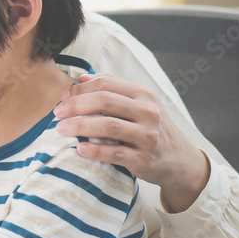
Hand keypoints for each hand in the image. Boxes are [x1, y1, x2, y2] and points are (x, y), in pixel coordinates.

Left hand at [54, 73, 209, 212]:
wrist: (181, 160)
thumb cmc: (152, 128)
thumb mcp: (140, 104)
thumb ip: (113, 89)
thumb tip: (83, 77)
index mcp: (143, 94)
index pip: (106, 84)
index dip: (80, 89)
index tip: (62, 97)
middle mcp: (148, 112)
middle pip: (105, 101)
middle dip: (76, 105)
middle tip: (57, 112)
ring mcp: (147, 136)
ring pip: (109, 126)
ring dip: (80, 126)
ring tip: (61, 129)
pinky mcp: (144, 159)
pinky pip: (115, 153)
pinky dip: (95, 150)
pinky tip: (80, 149)